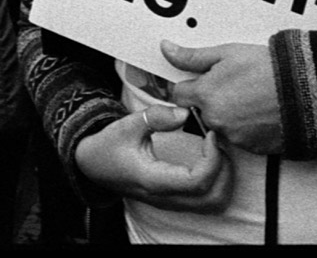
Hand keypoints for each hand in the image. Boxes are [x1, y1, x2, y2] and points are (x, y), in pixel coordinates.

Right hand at [74, 106, 233, 212]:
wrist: (92, 166)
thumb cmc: (109, 146)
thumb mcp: (128, 125)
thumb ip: (156, 117)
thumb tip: (184, 113)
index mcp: (154, 180)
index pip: (197, 181)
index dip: (212, 158)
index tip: (210, 134)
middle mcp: (165, 198)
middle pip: (212, 198)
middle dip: (224, 170)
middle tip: (217, 143)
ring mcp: (171, 203)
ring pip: (213, 204)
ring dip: (223, 179)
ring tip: (215, 152)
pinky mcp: (174, 201)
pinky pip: (206, 202)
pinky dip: (216, 183)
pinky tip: (208, 161)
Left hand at [154, 41, 283, 156]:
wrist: (306, 91)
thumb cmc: (269, 69)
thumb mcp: (226, 53)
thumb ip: (192, 56)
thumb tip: (166, 49)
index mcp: (205, 95)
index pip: (178, 95)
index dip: (190, 85)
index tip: (203, 80)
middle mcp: (215, 119)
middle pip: (200, 111)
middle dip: (211, 100)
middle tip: (233, 86)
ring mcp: (234, 136)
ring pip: (220, 125)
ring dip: (228, 115)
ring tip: (250, 97)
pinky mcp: (252, 148)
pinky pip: (240, 138)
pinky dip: (246, 128)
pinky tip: (259, 112)